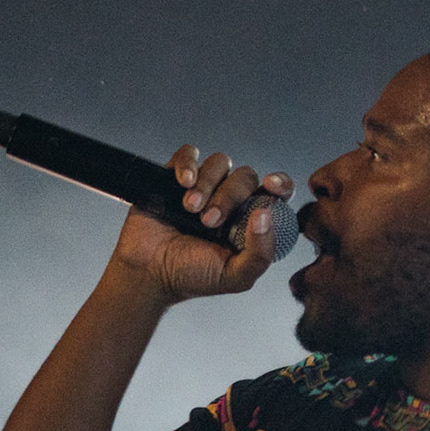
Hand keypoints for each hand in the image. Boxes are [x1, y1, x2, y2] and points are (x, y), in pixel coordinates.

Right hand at [110, 146, 293, 303]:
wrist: (149, 274)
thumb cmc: (192, 277)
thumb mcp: (235, 277)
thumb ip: (260, 254)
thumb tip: (265, 215)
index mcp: (250, 220)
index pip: (276, 192)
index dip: (280, 183)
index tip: (272, 186)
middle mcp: (231, 199)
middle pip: (246, 176)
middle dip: (230, 196)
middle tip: (209, 221)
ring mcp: (204, 186)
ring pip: (220, 162)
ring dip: (208, 184)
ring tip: (190, 209)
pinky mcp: (176, 177)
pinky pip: (190, 153)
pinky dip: (188, 164)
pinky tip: (182, 183)